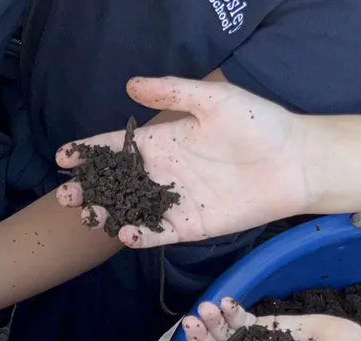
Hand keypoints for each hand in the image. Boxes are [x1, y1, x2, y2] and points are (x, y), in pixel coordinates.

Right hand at [55, 77, 310, 248]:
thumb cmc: (259, 125)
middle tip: (67, 195)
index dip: (89, 151)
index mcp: (162, 141)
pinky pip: (157, 233)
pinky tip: (125, 232)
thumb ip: (173, 92)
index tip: (63, 156)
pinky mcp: (190, 225)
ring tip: (88, 215)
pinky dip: (140, 235)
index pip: (117, 147)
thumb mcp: (215, 100)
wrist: (297, 161)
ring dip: (106, 213)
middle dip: (87, 189)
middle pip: (114, 183)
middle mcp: (162, 172)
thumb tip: (131, 85)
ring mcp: (174, 200)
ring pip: (129, 210)